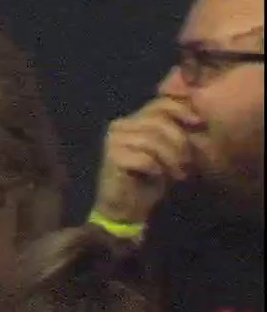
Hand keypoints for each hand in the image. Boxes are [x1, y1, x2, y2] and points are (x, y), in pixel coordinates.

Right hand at [94, 95, 205, 226]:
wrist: (126, 208)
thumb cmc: (151, 179)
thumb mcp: (169, 152)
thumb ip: (175, 131)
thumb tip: (197, 116)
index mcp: (133, 120)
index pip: (160, 103)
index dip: (182, 110)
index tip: (199, 124)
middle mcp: (120, 125)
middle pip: (159, 121)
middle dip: (179, 143)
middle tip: (186, 164)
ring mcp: (113, 141)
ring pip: (153, 140)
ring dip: (171, 160)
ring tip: (177, 174)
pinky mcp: (112, 158)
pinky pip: (145, 158)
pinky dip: (157, 169)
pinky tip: (157, 177)